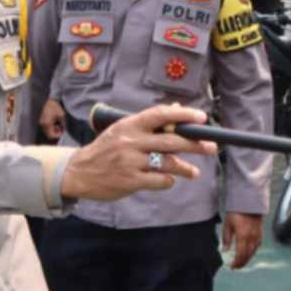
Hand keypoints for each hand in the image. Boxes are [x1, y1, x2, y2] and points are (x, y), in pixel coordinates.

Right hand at [39, 99, 65, 140]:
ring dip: (53, 129)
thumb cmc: (54, 106)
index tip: (63, 131)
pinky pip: (46, 127)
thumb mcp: (61, 114)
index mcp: (47, 124)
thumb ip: (63, 123)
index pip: (51, 136)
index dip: (58, 135)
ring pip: (47, 131)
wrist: (46, 99)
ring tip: (57, 124)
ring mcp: (40, 122)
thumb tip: (64, 129)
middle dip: (55, 132)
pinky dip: (50, 126)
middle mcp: (42, 125)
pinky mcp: (40, 120)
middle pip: (49, 134)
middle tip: (60, 127)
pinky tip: (54, 121)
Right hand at [60, 104, 216, 200]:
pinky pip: (159, 180)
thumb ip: (149, 122)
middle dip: (195, 144)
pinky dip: (168, 180)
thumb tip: (177, 109)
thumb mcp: (123, 130)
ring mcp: (130, 162)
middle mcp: (131, 141)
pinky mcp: (130, 181)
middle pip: (171, 140)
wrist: (79, 172)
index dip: (183, 115)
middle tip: (211, 147)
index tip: (201, 118)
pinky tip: (169, 180)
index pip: (160, 115)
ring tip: (194, 172)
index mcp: (130, 125)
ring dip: (185, 168)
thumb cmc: (106, 149)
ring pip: (168, 163)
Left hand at [222, 212, 262, 268]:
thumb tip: (225, 250)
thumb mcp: (228, 224)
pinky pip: (257, 246)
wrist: (249, 202)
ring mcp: (257, 236)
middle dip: (242, 263)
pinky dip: (252, 252)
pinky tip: (248, 253)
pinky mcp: (260, 233)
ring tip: (241, 262)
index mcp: (242, 236)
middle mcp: (251, 238)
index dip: (236, 263)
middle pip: (248, 256)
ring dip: (247, 259)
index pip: (240, 255)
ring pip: (253, 252)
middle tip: (236, 267)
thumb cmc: (236, 212)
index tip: (232, 267)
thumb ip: (226, 238)